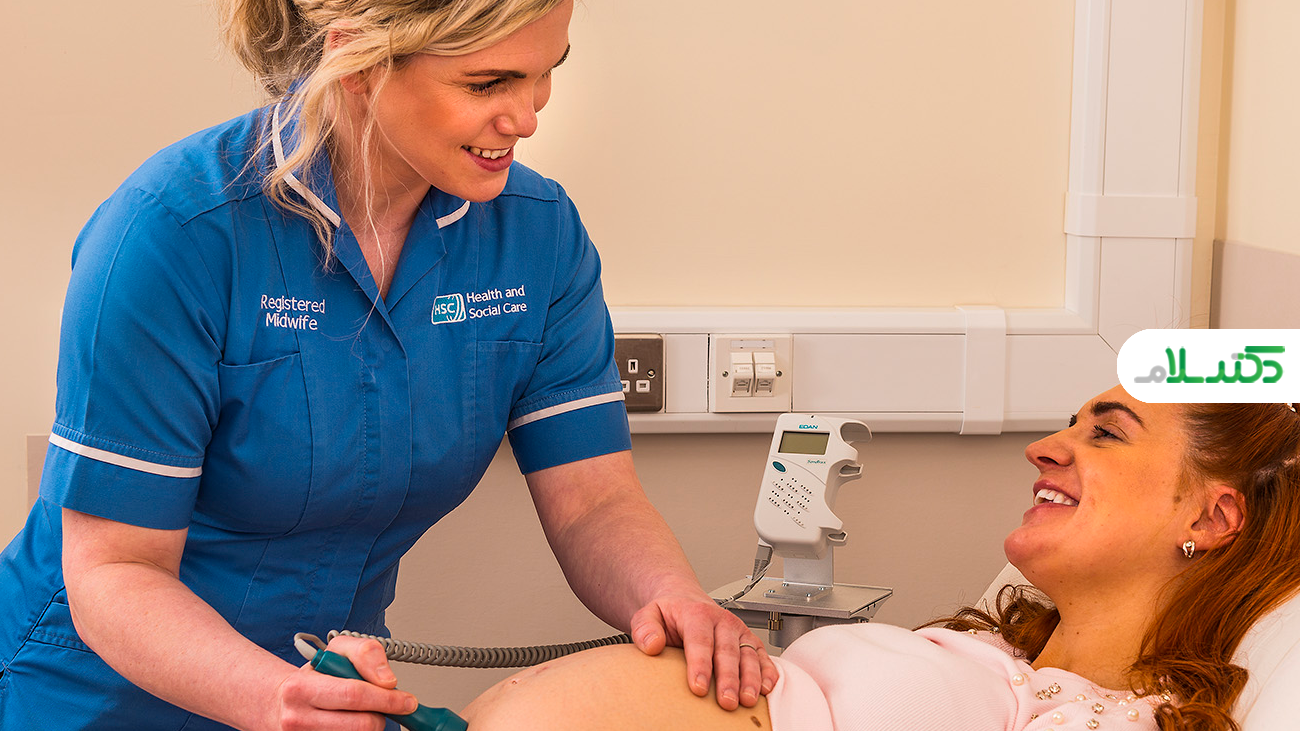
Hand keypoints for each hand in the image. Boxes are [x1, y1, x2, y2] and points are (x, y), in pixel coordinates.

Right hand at [264, 635, 418, 729]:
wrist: (279, 703)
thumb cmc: (313, 676)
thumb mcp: (336, 651)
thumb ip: (366, 653)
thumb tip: (387, 680)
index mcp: (301, 688)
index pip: (355, 695)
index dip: (387, 699)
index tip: (407, 701)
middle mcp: (297, 718)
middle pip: (361, 724)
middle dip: (382, 714)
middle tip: (387, 706)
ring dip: (370, 726)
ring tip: (361, 712)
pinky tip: (351, 723)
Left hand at [629, 593, 778, 710]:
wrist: (686, 602)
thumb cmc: (669, 614)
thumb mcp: (648, 614)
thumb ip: (645, 628)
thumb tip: (651, 645)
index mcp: (697, 614)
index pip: (700, 641)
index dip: (700, 665)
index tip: (698, 688)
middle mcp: (722, 621)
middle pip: (727, 652)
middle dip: (729, 678)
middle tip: (726, 702)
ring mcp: (738, 632)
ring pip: (749, 655)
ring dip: (751, 679)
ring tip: (748, 700)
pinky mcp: (750, 642)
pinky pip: (762, 656)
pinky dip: (768, 672)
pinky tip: (767, 688)